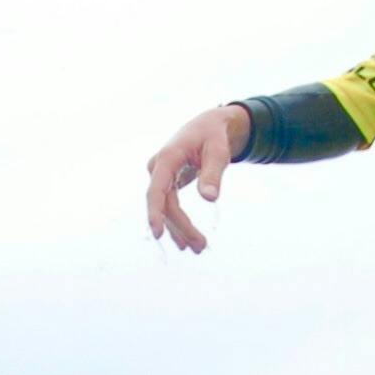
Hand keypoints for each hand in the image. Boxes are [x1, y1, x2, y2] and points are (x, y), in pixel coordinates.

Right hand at [144, 103, 247, 251]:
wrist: (209, 125)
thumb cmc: (215, 136)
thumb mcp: (218, 152)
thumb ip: (213, 174)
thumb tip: (209, 199)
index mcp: (167, 158)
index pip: (156, 191)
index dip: (155, 214)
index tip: (157, 235)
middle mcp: (158, 168)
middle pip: (165, 205)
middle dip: (181, 228)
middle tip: (200, 247)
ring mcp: (160, 175)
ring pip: (167, 208)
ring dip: (180, 230)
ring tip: (198, 249)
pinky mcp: (167, 181)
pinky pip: (169, 205)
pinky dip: (178, 223)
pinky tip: (186, 241)